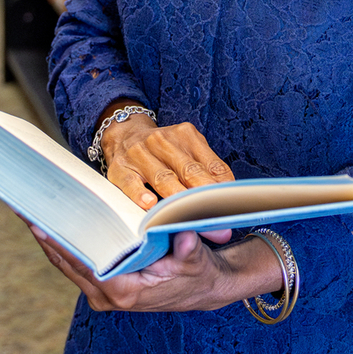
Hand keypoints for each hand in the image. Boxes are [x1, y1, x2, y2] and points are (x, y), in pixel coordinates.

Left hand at [28, 224, 283, 313]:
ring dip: (48, 239)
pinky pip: (75, 264)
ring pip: (67, 264)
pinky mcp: (104, 287)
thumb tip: (185, 236)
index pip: (81, 264)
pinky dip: (61, 245)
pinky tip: (50, 223)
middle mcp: (107, 297)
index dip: (58, 242)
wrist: (205, 289)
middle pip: (66, 262)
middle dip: (45, 235)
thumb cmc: (198, 272)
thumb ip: (188, 248)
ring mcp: (103, 294)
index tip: (38, 222)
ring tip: (29, 211)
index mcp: (124, 291)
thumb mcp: (197, 259)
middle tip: (23, 207)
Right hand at [100, 102, 234, 212]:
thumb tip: (231, 193)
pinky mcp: (120, 168)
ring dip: (177, 199)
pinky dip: (140, 194)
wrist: (124, 133)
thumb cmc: (162, 149)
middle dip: (204, 199)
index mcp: (186, 135)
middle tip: (216, 220)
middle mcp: (163, 141)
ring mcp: (140, 154)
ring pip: (163, 178)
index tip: (232, 208)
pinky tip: (149, 204)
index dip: (224, 188)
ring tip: (188, 216)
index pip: (211, 165)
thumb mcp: (187, 149)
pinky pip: (131, 183)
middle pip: (190, 172)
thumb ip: (208, 169)